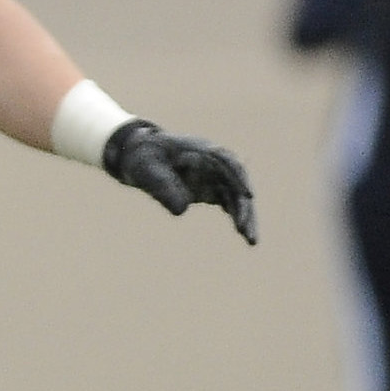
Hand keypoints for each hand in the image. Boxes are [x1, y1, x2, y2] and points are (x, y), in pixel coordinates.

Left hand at [103, 120, 257, 243]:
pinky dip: (235, 217)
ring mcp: (214, 177)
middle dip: (245, 208)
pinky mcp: (210, 189)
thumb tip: (182, 211)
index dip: (240, 178)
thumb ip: (162, 187)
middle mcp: (214, 163)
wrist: (138, 156)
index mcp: (202, 150)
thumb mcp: (146, 170)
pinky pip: (228, 203)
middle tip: (246, 231)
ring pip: (236, 197)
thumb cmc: (143, 158)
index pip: (228, 162)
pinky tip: (243, 232)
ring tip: (251, 240)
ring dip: (244, 217)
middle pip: (237, 185)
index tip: (248, 195)